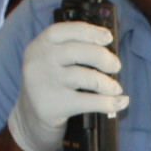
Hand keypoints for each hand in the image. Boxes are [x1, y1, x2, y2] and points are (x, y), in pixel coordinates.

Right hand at [8, 21, 126, 150]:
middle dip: (103, 57)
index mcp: (40, 46)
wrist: (29, 121)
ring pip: (86, 77)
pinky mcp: (53, 106)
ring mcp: (46, 84)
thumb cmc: (49, 85)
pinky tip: (120, 102)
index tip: (108, 37)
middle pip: (78, 51)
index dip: (89, 31)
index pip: (64, 30)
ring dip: (107, 83)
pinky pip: (88, 102)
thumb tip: (106, 47)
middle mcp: (40, 62)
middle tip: (115, 66)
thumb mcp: (49, 62)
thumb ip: (69, 50)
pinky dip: (109, 102)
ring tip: (116, 88)